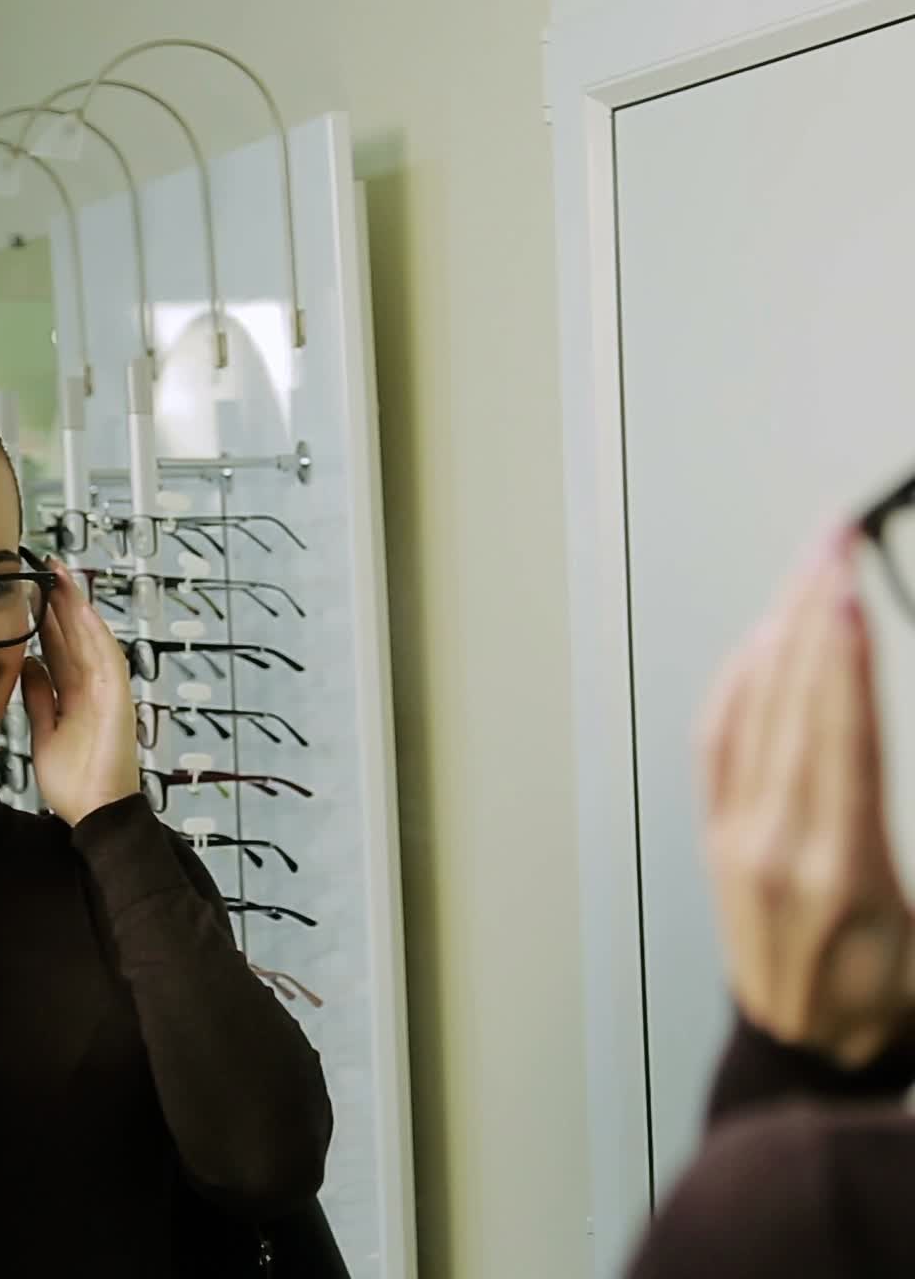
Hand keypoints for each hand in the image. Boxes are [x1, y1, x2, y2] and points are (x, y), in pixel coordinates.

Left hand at [21, 558, 140, 826]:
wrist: (93, 814)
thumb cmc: (74, 781)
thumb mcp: (45, 730)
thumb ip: (40, 697)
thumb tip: (28, 663)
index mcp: (76, 694)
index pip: (60, 646)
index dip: (47, 617)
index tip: (30, 588)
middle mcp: (94, 688)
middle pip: (76, 636)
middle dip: (62, 601)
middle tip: (45, 566)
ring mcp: (109, 693)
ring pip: (92, 640)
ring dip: (78, 608)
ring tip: (61, 577)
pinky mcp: (119, 702)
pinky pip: (108, 661)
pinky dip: (96, 636)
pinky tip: (82, 613)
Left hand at [697, 524, 914, 1067]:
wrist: (805, 1052)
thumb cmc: (883, 1000)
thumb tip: (881, 734)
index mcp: (837, 866)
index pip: (835, 734)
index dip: (839, 655)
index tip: (844, 589)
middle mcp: (773, 840)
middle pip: (790, 704)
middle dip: (809, 613)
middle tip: (828, 543)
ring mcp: (734, 834)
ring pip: (751, 712)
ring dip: (776, 633)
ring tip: (804, 571)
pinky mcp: (714, 834)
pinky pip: (715, 744)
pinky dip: (735, 684)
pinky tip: (758, 641)